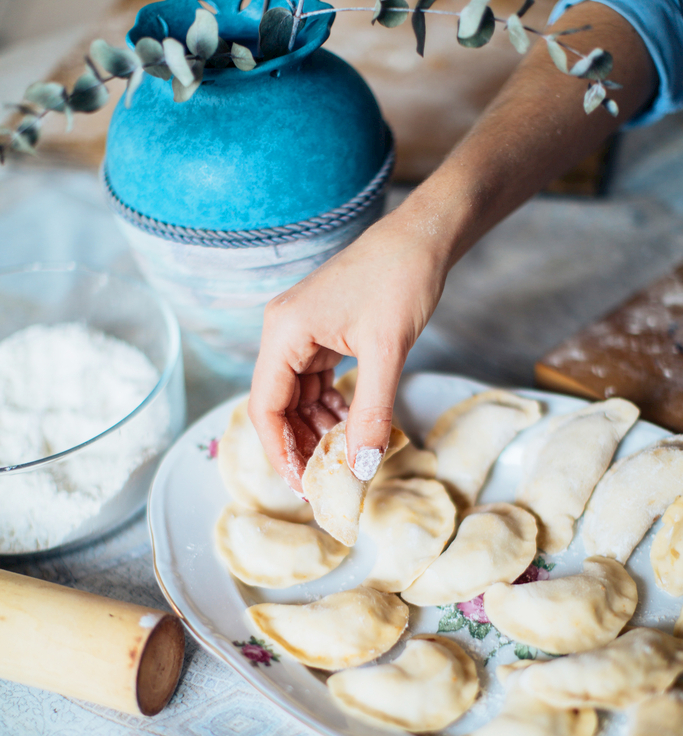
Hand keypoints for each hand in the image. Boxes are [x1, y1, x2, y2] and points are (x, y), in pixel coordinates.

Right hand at [248, 206, 447, 490]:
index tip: (303, 485)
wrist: (421, 237)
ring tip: (343, 461)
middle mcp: (283, 334)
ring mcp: (300, 334)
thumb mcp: (387, 352)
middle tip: (325, 483)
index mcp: (284, 333)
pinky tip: (350, 430)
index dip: (280, 452)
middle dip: (299, 446)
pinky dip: (330, 410)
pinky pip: (314, 385)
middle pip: (277, 407)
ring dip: (317, 431)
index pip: (264, 407)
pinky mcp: (320, 336)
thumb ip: (372, 413)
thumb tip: (362, 468)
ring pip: (296, 399)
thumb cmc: (400, 279)